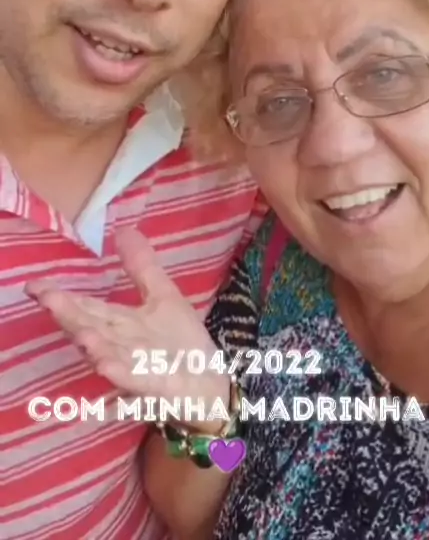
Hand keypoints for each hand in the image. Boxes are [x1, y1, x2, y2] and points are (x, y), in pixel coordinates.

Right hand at [25, 228, 228, 430]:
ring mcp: (135, 365)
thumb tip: (122, 230)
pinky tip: (104, 365)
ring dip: (92, 343)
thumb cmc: (180, 341)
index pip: (87, 307)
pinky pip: (133, 378)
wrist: (209, 382)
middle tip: (44, 298)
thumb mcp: (161, 295)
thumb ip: (140, 266)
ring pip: (107, 353)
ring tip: (78, 331)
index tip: (34, 286)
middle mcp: (120, 343)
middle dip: (68, 314)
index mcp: (120, 322)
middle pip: (91, 327)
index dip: (61, 297)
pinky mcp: (153, 383)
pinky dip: (118, 372)